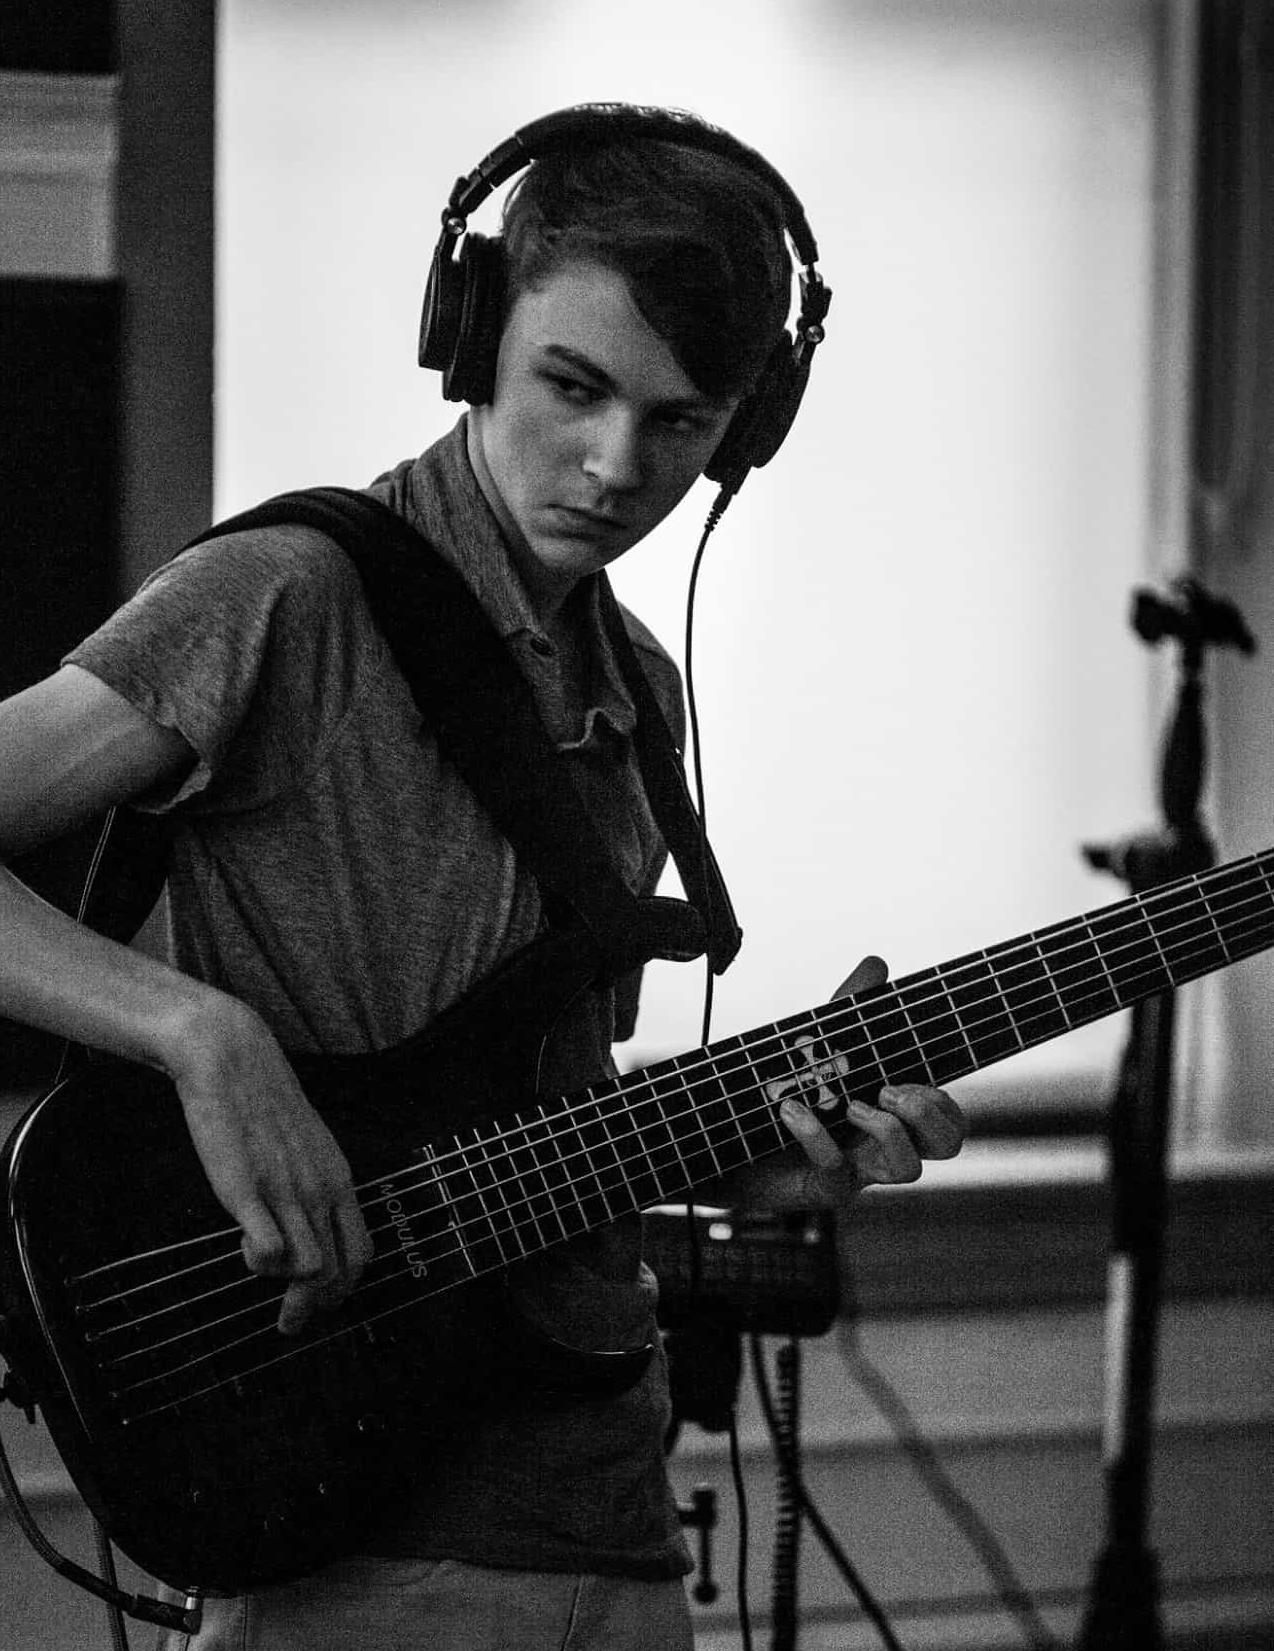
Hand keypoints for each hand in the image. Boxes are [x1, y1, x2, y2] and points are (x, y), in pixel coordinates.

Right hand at [165, 993, 373, 1335]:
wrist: (233, 1059)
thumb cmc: (262, 1101)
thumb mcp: (305, 1144)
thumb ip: (311, 1182)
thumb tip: (309, 1221)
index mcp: (339, 1179)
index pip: (361, 1251)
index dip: (344, 1288)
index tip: (320, 1304)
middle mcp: (322, 1189)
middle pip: (342, 1271)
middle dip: (319, 1309)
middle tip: (290, 1325)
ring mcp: (288, 1191)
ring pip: (313, 1270)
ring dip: (289, 1291)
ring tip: (265, 1283)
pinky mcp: (250, 1191)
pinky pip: (271, 1250)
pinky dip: (260, 1264)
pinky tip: (243, 1247)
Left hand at [779, 955, 965, 1195]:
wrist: (727, 1132)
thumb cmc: (784, 1088)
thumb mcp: (820, 1043)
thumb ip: (850, 1006)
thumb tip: (877, 962)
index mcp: (891, 1111)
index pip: (948, 1118)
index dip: (942, 1104)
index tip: (907, 1078)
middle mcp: (883, 1143)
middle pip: (946, 1146)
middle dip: (931, 1116)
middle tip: (890, 1091)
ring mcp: (856, 1169)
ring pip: (907, 1169)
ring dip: (887, 1131)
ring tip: (852, 1105)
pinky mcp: (821, 1188)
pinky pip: (837, 1174)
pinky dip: (816, 1137)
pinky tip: (792, 1111)